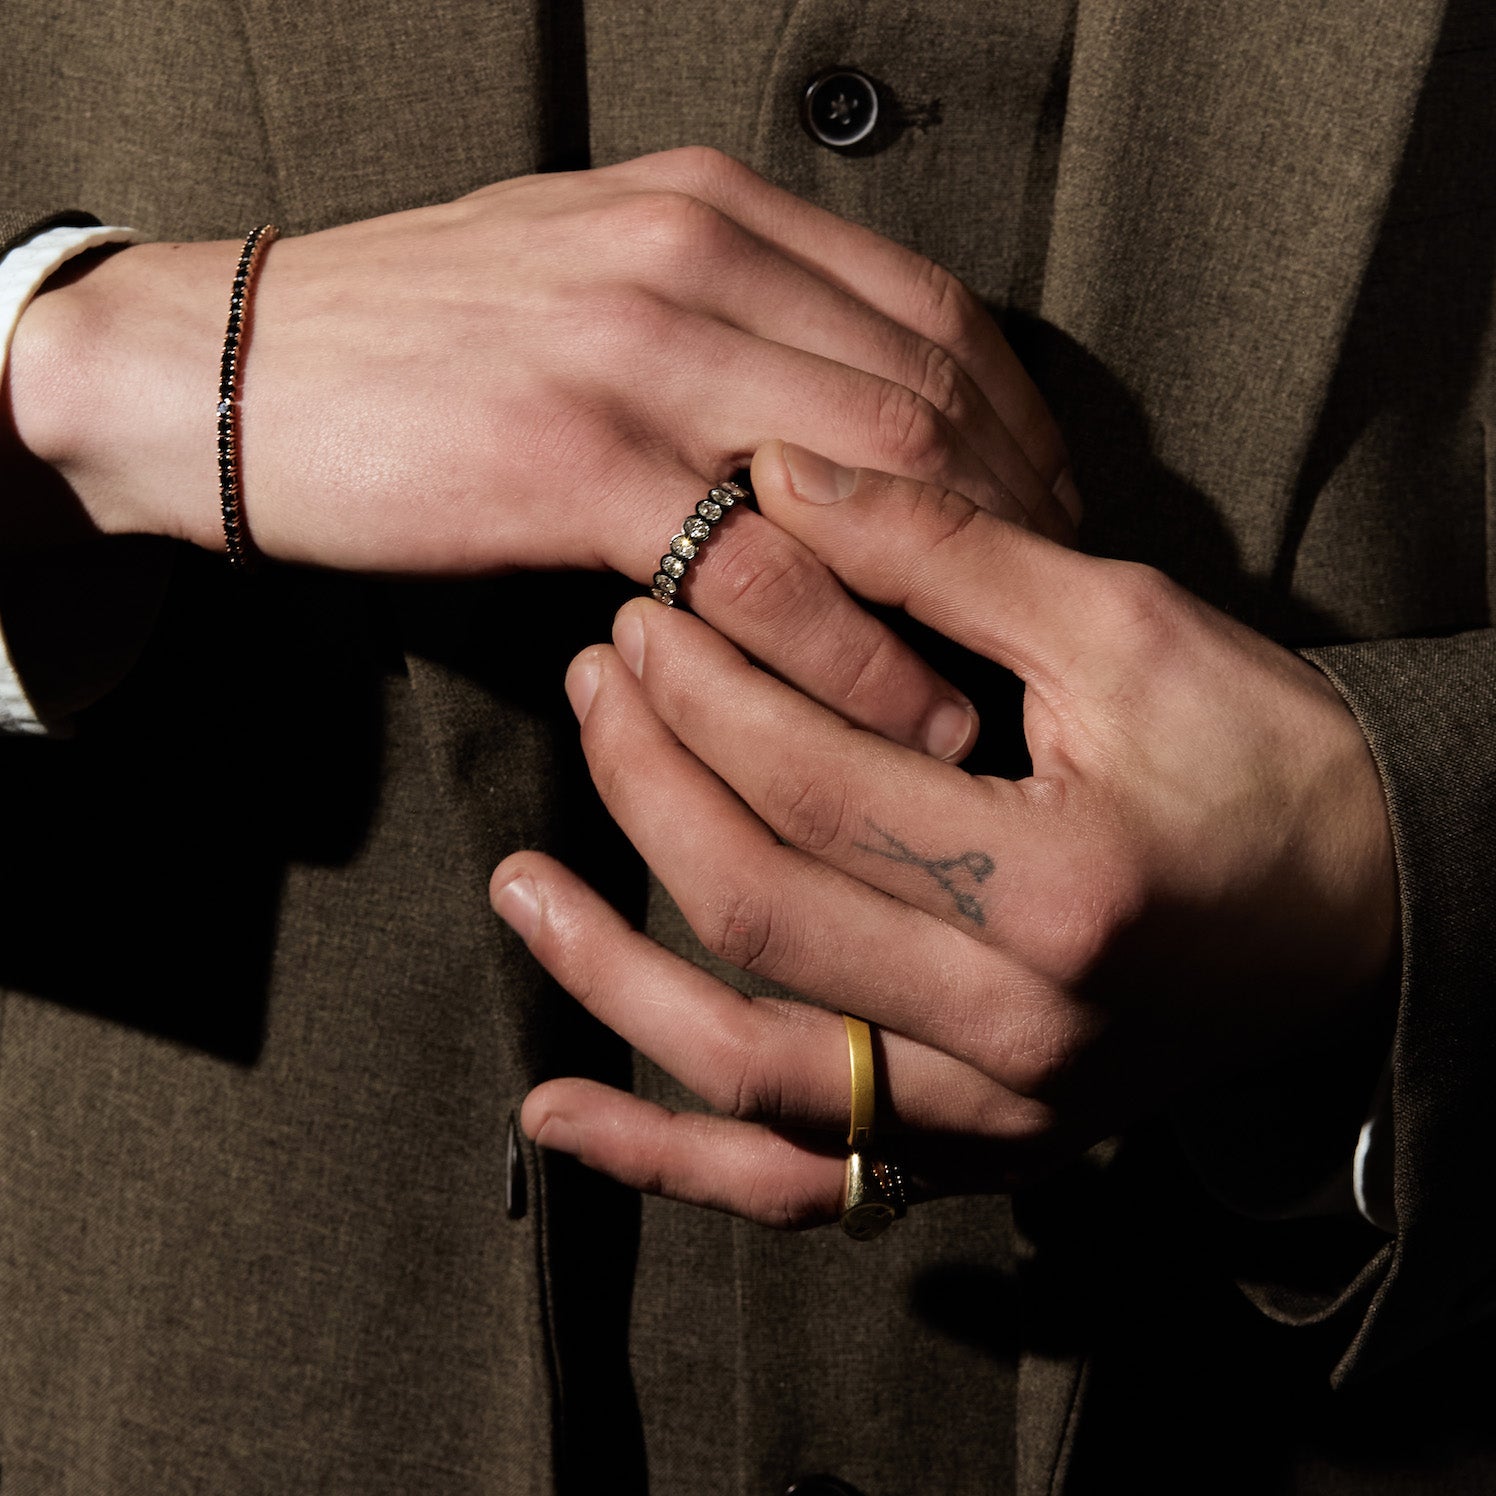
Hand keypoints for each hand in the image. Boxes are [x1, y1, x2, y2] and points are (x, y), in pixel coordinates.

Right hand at [6, 149, 1072, 750]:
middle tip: (1043, 625)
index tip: (1049, 526)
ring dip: (955, 598)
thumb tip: (841, 420)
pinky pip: (757, 569)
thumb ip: (723, 323)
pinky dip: (847, 655)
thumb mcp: (589, 281)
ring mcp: (635, 353)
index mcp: (712, 211)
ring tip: (997, 690)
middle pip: (929, 396)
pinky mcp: (572, 458)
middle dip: (1016, 525)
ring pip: (866, 480)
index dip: (1021, 433)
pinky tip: (896, 717)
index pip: (933, 315)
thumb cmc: (418, 342)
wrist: (230, 368)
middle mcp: (694, 259)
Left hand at [492, 441, 1396, 1225]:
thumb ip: (947, 553)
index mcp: (1062, 890)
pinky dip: (670, 1157)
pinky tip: (558, 1113)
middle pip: (762, 913)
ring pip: (751, 1071)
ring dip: (614, 973)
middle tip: (596, 683)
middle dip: (650, 785)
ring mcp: (994, 1117)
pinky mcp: (979, 1154)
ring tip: (516, 886)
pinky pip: (801, 1186)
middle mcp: (1021, 1033)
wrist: (1367, 908)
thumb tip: (779, 478)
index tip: (642, 615)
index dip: (707, 692)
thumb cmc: (1265, 758)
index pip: (817, 786)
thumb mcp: (1130, 627)